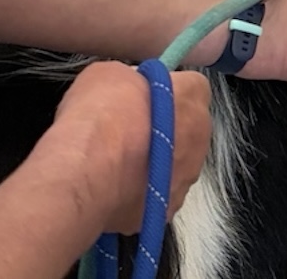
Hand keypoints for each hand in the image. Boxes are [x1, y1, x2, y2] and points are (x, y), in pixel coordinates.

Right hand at [46, 62, 211, 230]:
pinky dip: (141, 192)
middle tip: (129, 128)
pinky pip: (157, 196)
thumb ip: (131, 82)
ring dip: (155, 163)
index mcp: (193, 96)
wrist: (86, 171)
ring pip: (175, 166)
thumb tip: (128, 92)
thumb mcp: (110, 73)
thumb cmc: (102, 112)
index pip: (191, 86)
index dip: (166, 89)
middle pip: (188, 129)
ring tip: (119, 163)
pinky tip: (115, 187)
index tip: (141, 94)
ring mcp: (185, 180)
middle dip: (164, 129)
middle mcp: (200, 139)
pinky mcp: (166, 212)